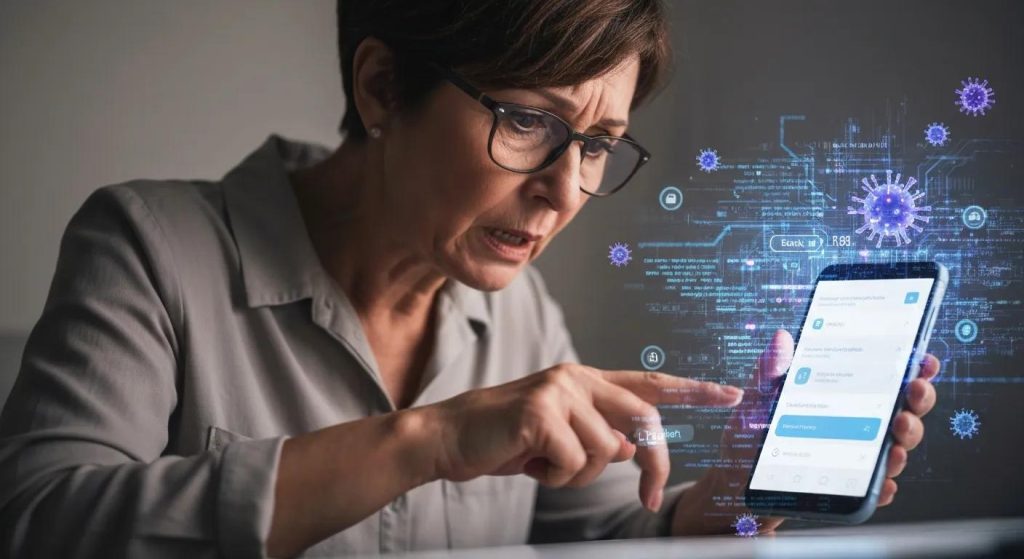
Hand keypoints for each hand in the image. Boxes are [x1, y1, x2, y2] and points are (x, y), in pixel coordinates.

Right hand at [424, 363, 744, 511]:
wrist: (449, 438)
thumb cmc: (504, 440)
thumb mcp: (559, 439)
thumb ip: (598, 436)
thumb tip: (627, 449)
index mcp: (584, 381)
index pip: (648, 384)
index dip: (691, 390)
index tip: (730, 395)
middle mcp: (576, 378)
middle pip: (641, 420)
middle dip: (654, 463)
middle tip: (650, 498)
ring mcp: (559, 390)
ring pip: (604, 451)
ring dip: (577, 474)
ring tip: (542, 462)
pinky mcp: (541, 409)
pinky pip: (574, 460)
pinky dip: (554, 476)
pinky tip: (527, 461)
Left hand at [671, 329, 939, 535]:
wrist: (736, 479)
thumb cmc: (751, 435)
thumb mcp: (758, 398)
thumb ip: (771, 370)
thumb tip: (782, 337)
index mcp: (844, 396)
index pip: (887, 378)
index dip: (912, 367)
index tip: (923, 358)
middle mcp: (857, 425)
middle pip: (904, 410)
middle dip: (918, 399)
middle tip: (913, 391)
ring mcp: (856, 457)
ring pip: (896, 449)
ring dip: (905, 440)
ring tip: (897, 434)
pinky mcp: (847, 488)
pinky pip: (873, 491)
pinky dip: (881, 488)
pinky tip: (883, 484)